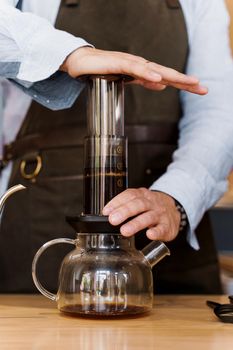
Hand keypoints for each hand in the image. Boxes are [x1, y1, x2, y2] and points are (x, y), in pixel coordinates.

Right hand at [60, 47, 207, 94]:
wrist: (81, 63)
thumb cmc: (104, 70)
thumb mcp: (128, 79)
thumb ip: (145, 81)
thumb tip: (162, 86)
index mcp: (144, 71)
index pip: (167, 78)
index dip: (184, 83)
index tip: (200, 90)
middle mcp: (141, 65)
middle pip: (166, 73)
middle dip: (185, 80)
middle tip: (202, 88)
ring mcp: (130, 63)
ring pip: (155, 70)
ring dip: (172, 76)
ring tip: (189, 83)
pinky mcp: (118, 63)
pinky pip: (135, 69)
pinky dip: (147, 74)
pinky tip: (158, 80)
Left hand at [102, 188, 180, 240]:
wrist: (174, 209)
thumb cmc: (152, 207)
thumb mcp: (140, 201)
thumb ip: (126, 205)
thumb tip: (107, 214)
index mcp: (143, 195)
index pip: (130, 195)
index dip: (117, 202)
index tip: (106, 211)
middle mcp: (152, 203)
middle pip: (138, 204)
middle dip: (124, 212)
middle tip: (112, 220)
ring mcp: (160, 214)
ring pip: (148, 217)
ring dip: (136, 224)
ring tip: (125, 231)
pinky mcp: (167, 226)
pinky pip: (162, 228)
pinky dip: (156, 232)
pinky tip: (149, 234)